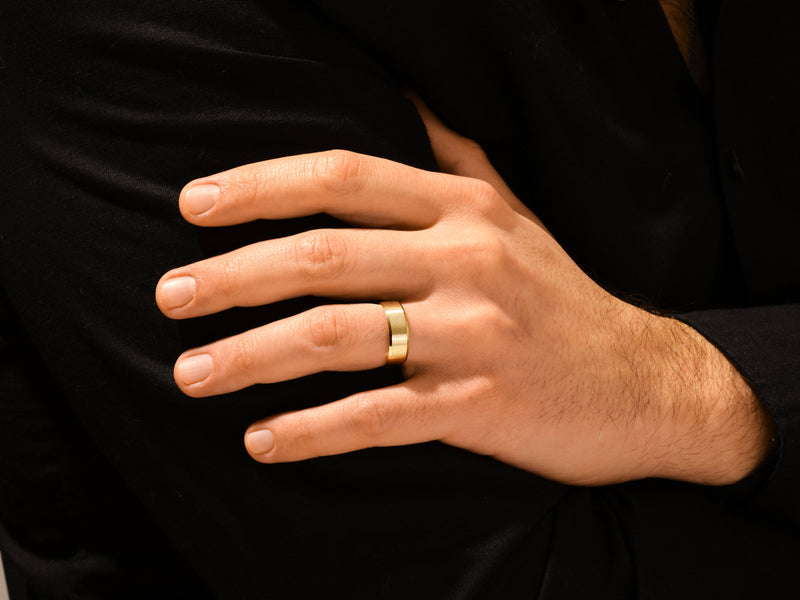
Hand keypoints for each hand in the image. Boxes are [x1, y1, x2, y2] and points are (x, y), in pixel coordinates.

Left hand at [156, 102, 773, 485]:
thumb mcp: (515, 213)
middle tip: (169, 296)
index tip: (195, 207)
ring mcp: (473, 334)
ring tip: (192, 372)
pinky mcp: (479, 405)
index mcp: (465, 208)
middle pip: (322, 256)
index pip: (343, 178)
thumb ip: (457, 153)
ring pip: (336, 337)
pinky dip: (310, 433)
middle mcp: (467, 260)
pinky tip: (261, 442)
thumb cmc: (562, 297)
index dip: (260, 187)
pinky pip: (376, 417)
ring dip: (251, 356)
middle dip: (232, 276)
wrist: (644, 381)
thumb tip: (406, 94)